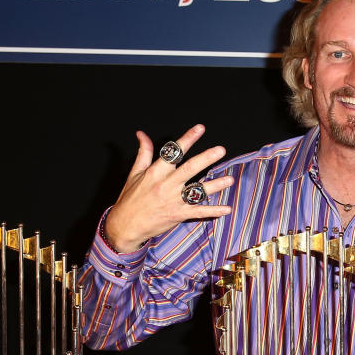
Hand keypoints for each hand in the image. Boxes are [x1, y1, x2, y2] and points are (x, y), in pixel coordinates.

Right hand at [103, 124, 233, 251]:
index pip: (173, 152)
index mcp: (156, 172)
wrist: (125, 226)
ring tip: (229, 179)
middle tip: (220, 150)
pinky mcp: (178, 215)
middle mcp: (166, 185)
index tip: (200, 128)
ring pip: (197, 191)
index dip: (187, 139)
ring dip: (215, 185)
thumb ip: (143, 153)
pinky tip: (226, 209)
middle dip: (206, 158)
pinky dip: (213, 211)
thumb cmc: (130, 198)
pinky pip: (198, 212)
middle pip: (189, 169)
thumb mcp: (134, 173)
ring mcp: (173, 201)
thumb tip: (141, 134)